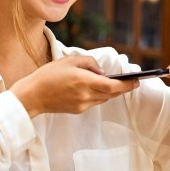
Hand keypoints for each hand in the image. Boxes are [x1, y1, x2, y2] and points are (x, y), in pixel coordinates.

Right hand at [10, 56, 138, 116]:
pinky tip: (92, 88)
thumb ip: (89, 63)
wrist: (32, 95)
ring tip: (110, 83)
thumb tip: (102, 72)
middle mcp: (85, 95)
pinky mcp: (77, 111)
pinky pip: (93, 102)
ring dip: (108, 91)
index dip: (128, 85)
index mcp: (84, 81)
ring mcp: (82, 105)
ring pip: (103, 98)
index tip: (137, 81)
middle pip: (111, 94)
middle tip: (130, 81)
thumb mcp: (70, 60)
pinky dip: (96, 95)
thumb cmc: (48, 75)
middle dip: (121, 88)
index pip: (113, 87)